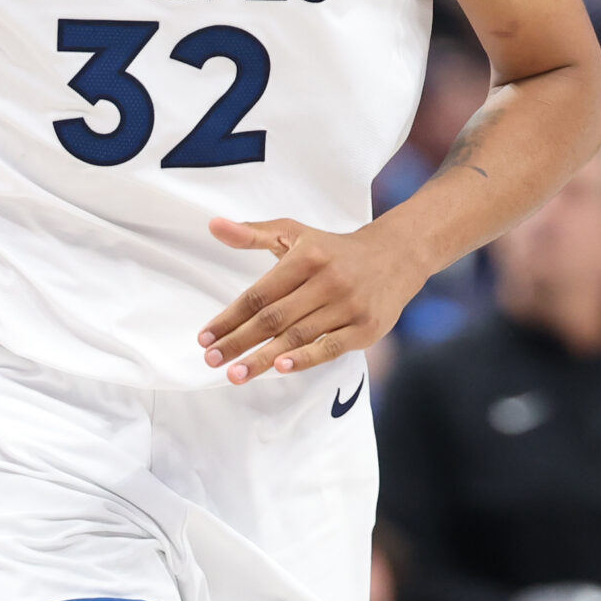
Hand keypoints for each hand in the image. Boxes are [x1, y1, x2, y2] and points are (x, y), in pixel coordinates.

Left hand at [198, 217, 427, 383]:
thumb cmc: (333, 250)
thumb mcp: (295, 234)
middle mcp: (328, 280)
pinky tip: (281, 368)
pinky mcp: (366, 328)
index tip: (205, 338)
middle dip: (239, 341)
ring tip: (235, 374)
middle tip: (211, 360)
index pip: (259, 293)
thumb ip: (253, 233)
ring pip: (298, 336)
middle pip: (274, 318)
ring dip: (263, 358)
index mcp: (307, 257)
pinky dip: (306, 358)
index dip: (229, 317)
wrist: (396, 256)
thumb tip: (214, 225)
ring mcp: (348, 306)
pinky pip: (331, 347)